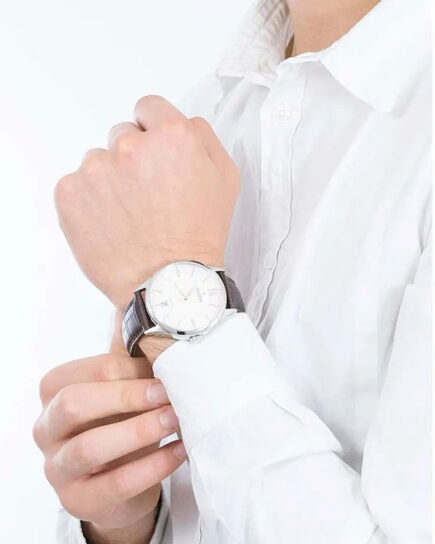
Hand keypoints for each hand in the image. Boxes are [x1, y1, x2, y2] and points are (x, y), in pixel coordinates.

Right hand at [33, 353, 185, 541]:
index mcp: (55, 390)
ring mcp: (57, 467)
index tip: (166, 368)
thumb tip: (160, 322)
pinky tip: (178, 451)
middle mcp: (47, 427)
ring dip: (139, 430)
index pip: (90, 371)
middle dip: (127, 396)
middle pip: (76, 403)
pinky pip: (116, 484)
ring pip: (90, 447)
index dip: (131, 369)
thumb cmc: (122, 420)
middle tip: (168, 393)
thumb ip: (132, 357)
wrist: (122, 478)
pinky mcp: (77, 500)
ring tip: (176, 420)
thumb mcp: (123, 387)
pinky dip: (152, 466)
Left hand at [54, 95, 239, 309]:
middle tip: (147, 195)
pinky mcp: (69, 194)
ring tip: (129, 216)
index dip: (154, 131)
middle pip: (122, 135)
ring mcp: (95, 169)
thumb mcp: (225, 179)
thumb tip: (183, 121)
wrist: (169, 283)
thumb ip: (204, 137)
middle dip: (133, 158)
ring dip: (109, 181)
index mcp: (171, 135)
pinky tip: (110, 224)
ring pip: (97, 162)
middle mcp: (129, 145)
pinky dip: (88, 202)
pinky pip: (76, 185)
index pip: (149, 108)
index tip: (155, 155)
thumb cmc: (199, 235)